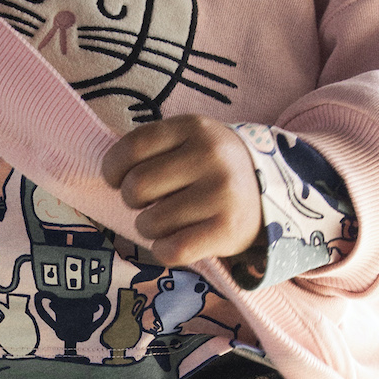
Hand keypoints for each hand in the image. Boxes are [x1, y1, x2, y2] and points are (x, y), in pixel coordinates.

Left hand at [101, 116, 262, 266]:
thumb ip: (152, 150)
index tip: (117, 180)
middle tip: (150, 203)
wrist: (269, 193)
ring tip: (169, 221)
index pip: (131, 148)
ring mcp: (221, 193)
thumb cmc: (210, 169)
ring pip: (151, 222)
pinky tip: (175, 243)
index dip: (113, 169)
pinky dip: (164, 251)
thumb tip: (109, 176)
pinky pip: (172, 250)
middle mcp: (210, 156)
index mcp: (193, 127)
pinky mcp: (228, 229)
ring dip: (150, 228)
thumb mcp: (188, 142)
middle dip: (133, 201)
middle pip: (137, 187)